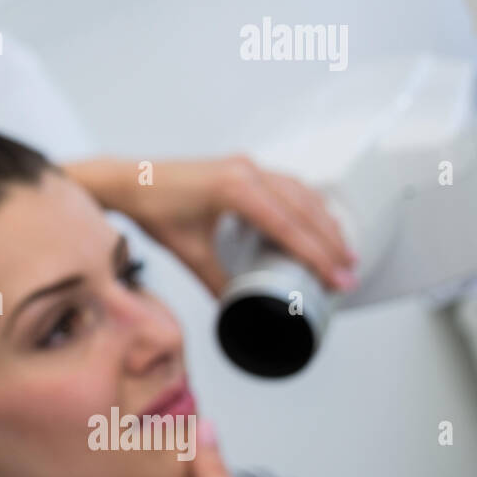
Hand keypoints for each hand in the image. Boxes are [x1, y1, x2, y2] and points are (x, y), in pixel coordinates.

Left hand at [68, 155, 358, 296]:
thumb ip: (216, 283)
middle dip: (330, 242)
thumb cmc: (153, 210)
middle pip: (304, 209)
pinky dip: (306, 205)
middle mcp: (247, 171)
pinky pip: (287, 185)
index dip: (317, 256)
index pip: (289, 227)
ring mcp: (246, 165)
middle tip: (348, 272)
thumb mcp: (188, 254)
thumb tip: (237, 310)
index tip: (338, 278)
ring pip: (300, 193)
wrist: (129, 182)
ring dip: (323, 222)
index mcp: (236, 190)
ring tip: (340, 252)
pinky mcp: (242, 167)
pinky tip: (315, 223)